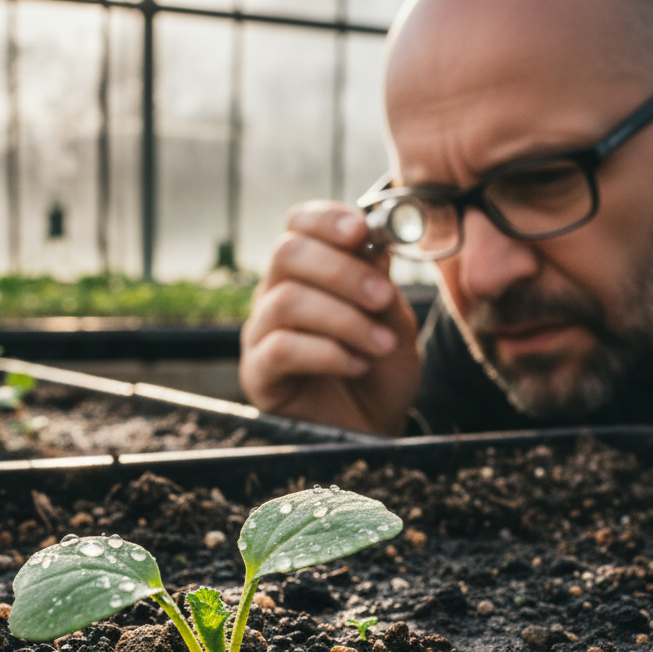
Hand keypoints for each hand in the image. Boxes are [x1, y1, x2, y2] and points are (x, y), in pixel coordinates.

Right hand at [240, 201, 421, 435]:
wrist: (374, 431)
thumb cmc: (381, 374)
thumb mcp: (395, 324)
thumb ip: (382, 285)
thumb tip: (373, 243)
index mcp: (308, 273)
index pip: (297, 225)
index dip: (325, 220)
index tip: (361, 231)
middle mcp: (276, 297)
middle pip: (286, 254)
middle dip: (342, 271)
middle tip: (383, 298)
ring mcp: (261, 335)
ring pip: (286, 301)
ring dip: (344, 319)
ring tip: (381, 345)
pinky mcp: (257, 375)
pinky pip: (281, 348)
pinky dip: (328, 353)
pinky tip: (357, 366)